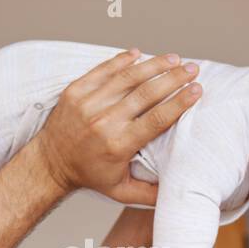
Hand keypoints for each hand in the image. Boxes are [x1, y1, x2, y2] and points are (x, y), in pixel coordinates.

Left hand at [32, 49, 201, 205]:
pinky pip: (103, 70)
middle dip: (174, 78)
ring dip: (153, 65)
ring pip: (127, 77)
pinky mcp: (75, 91)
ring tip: (173, 58)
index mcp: (119, 145)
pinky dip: (122, 60)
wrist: (50, 163)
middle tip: (193, 69)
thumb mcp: (121, 191)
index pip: (157, 119)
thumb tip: (182, 191)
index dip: (180, 102)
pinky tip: (140, 54)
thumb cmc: (90, 175)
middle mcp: (104, 122)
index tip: (197, 90)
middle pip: (147, 93)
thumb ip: (151, 193)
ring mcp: (88, 103)